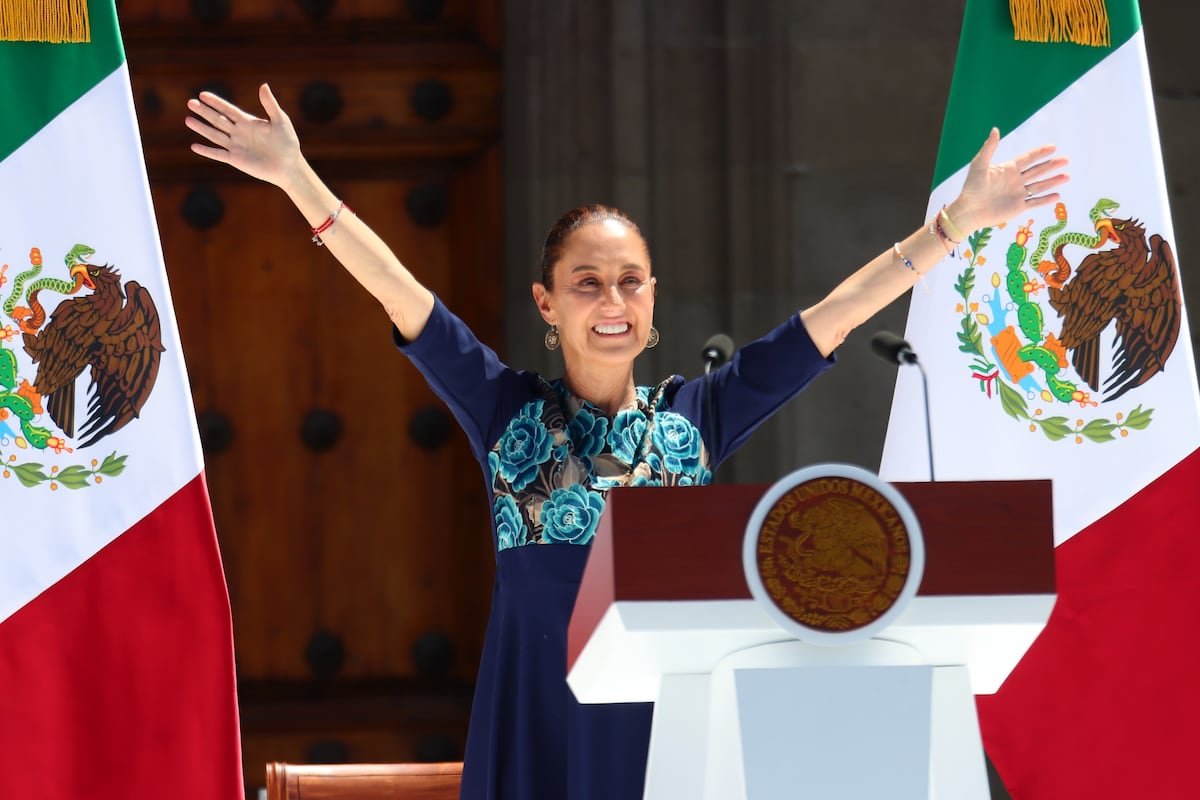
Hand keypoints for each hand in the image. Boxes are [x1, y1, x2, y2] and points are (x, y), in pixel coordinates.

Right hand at [186, 83, 301, 188]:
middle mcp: (239, 133)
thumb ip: (270, 105)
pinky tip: (194, 146)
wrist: (289, 165)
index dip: (216, 102)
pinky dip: (207, 151)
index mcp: (248, 122)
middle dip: (204, 112)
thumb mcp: (280, 121)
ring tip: (188, 120)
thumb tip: (263, 86)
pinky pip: (219, 154)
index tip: (202, 94)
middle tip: (190, 102)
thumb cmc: (287, 142)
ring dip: (202, 128)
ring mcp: (236, 146)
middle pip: (218, 120)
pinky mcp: (236, 160)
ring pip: (215, 135)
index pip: (228, 110)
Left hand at [946, 127, 1068, 234]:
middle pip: (1038, 171)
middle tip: (1066, 160)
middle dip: (1052, 165)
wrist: (968, 210)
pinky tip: (1057, 196)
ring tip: (1067, 176)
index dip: (1040, 153)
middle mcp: (1016, 180)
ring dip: (1053, 181)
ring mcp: (1018, 194)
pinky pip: (1035, 202)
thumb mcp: (979, 165)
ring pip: (1039, 186)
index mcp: (1008, 169)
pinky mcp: (1018, 207)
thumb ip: (989, 148)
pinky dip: (1046, 200)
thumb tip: (995, 129)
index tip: (1053, 147)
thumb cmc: (971, 187)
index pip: (1028, 159)